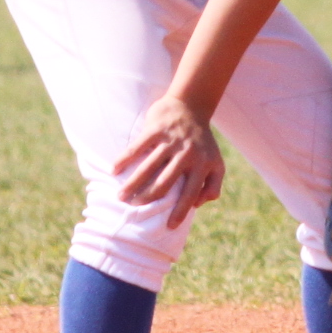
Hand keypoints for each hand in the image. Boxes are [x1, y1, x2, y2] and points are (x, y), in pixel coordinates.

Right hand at [114, 92, 225, 218]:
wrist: (191, 106)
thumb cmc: (202, 142)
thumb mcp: (217, 163)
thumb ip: (212, 186)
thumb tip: (196, 205)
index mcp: (203, 164)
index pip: (190, 193)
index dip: (180, 211)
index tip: (169, 226)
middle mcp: (187, 154)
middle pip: (164, 183)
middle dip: (147, 198)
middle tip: (134, 208)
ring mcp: (171, 141)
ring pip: (148, 167)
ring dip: (133, 183)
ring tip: (121, 196)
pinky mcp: (157, 129)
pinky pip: (137, 147)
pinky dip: (125, 159)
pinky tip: (114, 171)